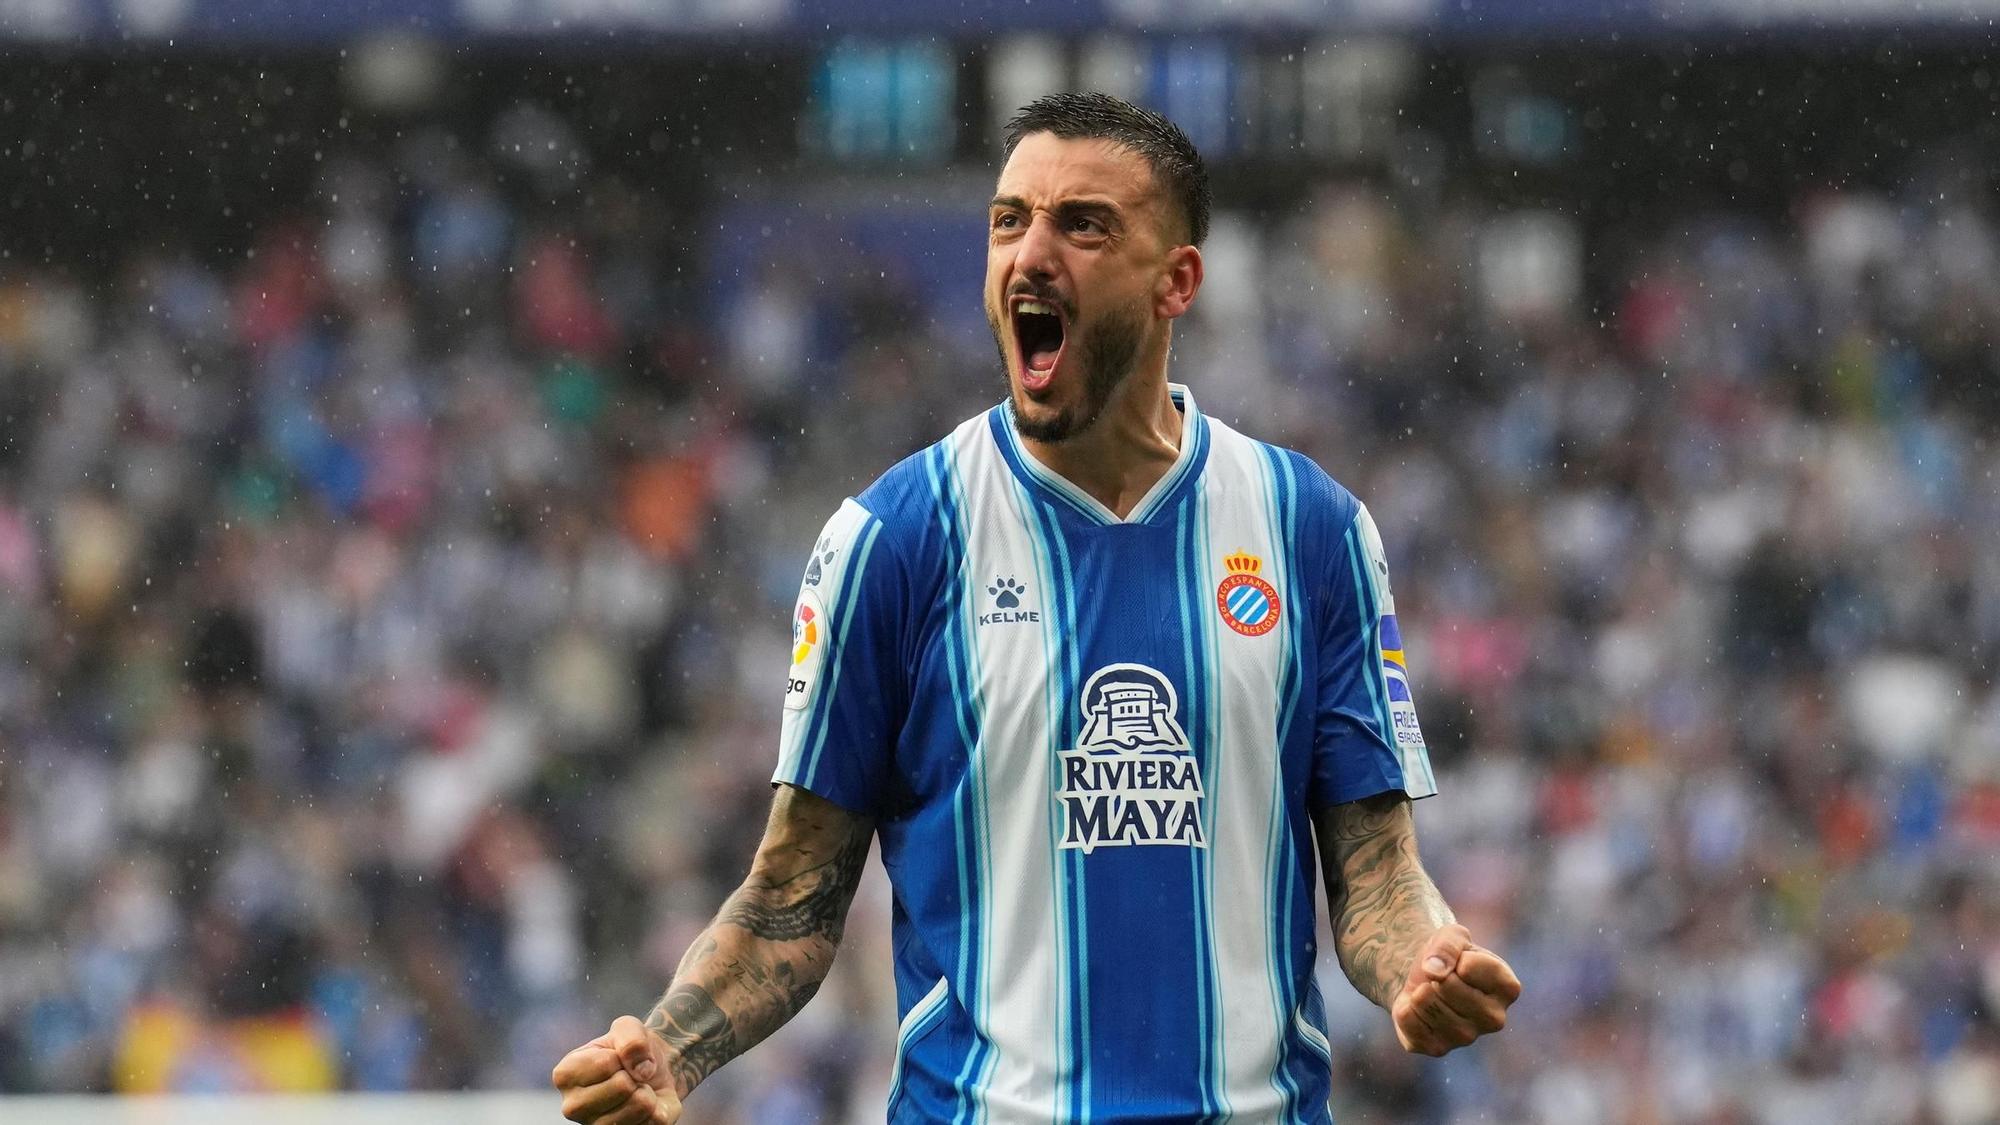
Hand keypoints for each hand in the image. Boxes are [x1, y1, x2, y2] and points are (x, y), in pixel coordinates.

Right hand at [552, 1015, 683, 1123]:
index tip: (616, 1057)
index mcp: (565, 1075)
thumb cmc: (630, 1049)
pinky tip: (644, 1106)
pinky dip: (659, 1109)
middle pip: (622, 1087)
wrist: (651, 1070)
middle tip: (629, 1075)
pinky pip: (654, 1122)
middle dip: (636, 1075)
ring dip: (648, 1092)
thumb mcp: (628, 1027)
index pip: (606, 1063)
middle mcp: (573, 1107)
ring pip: (640, 1106)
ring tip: (636, 1089)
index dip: (621, 1055)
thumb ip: (631, 1038)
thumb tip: (640, 1071)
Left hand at [1390, 923, 1521, 1056]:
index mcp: (1507, 988)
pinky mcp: (1438, 1048)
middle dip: (1435, 974)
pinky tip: (1419, 1008)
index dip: (1455, 955)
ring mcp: (1467, 1037)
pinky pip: (1407, 1019)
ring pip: (1426, 1003)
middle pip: (1448, 986)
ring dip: (1418, 990)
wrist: (1426, 979)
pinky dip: (1404, 1006)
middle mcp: (1494, 1018)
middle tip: (1440, 979)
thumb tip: (1434, 972)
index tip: (1459, 960)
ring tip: (1430, 992)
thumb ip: (1448, 945)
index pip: (1470, 966)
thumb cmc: (1449, 957)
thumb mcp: (1452, 936)